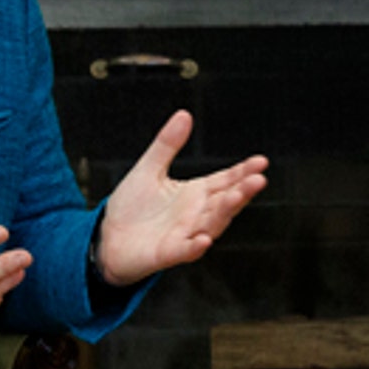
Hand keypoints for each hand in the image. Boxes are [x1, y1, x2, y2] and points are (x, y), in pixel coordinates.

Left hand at [97, 110, 268, 286]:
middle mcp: (195, 214)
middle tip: (258, 180)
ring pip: (211, 224)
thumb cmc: (131, 208)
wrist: (107, 239)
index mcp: (195, 194)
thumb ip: (166, 144)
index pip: (225, 180)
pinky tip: (203, 239)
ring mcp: (184, 234)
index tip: (261, 162)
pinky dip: (195, 246)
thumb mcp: (149, 169)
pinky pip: (185, 250)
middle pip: (225, 202)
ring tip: (236, 198)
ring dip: (224, 213)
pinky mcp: (168, 253)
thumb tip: (184, 114)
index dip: (243, 172)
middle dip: (242, 192)